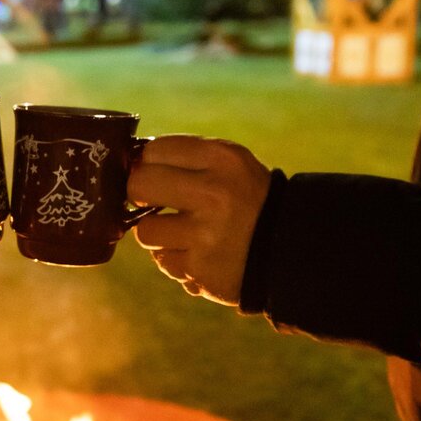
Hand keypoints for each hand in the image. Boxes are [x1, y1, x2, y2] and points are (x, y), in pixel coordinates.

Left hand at [127, 135, 271, 304]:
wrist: (289, 248)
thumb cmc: (246, 199)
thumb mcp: (230, 164)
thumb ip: (185, 158)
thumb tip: (131, 163)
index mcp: (222, 159)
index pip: (154, 150)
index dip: (148, 163)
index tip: (156, 173)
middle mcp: (214, 194)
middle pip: (139, 185)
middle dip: (140, 194)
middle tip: (153, 201)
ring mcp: (205, 235)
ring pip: (144, 231)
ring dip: (158, 234)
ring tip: (184, 232)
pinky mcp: (199, 269)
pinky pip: (162, 260)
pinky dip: (174, 258)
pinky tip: (197, 253)